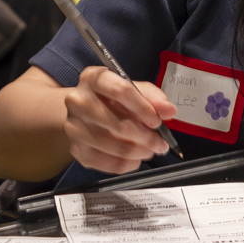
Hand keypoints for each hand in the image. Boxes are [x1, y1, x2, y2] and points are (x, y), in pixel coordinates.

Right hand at [61, 63, 175, 173]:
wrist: (79, 113)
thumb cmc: (109, 99)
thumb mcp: (131, 88)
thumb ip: (152, 97)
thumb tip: (169, 110)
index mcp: (93, 78)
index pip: (121, 91)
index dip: (144, 108)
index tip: (158, 121)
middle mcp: (78, 101)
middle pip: (120, 124)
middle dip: (147, 137)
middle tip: (161, 143)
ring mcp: (74, 127)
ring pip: (117, 147)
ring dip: (141, 152)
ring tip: (150, 150)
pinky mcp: (77, 150)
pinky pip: (110, 164)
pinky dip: (129, 164)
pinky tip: (135, 158)